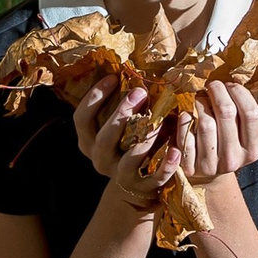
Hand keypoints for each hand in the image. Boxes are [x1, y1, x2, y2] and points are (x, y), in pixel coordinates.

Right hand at [73, 76, 162, 192]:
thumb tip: (130, 70)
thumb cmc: (127, 144)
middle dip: (121, 113)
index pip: (81, 119)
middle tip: (139, 92)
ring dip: (145, 139)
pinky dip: (166, 166)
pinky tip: (176, 151)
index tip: (113, 77)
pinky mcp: (143, 187)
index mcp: (88, 142)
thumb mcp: (116, 127)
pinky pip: (154, 179)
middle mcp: (100, 160)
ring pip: (130, 159)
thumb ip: (119, 107)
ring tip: (159, 121)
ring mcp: (121, 175)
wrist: (136, 185)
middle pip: (104, 138)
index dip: (94, 97)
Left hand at [168, 80, 257, 184]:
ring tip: (200, 97)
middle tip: (213, 85)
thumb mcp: (254, 135)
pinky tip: (188, 114)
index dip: (241, 94)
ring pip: (205, 123)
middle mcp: (234, 159)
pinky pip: (185, 135)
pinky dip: (185, 119)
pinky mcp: (190, 166)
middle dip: (218, 92)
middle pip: (227, 113)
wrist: (210, 175)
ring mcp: (211, 164)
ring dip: (201, 103)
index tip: (232, 84)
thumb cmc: (233, 145)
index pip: (252, 115)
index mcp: (254, 150)